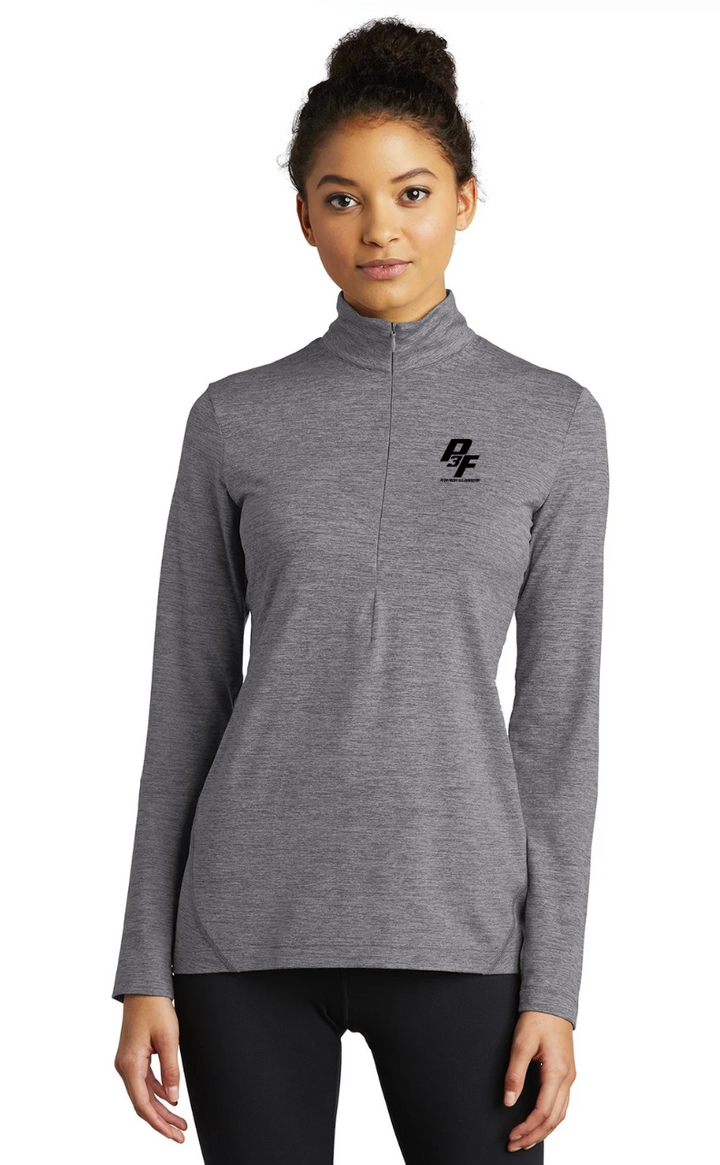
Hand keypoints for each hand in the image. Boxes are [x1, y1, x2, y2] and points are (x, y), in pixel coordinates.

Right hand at [114, 995, 187, 1142]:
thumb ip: (171, 1070)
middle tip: (180, 1134)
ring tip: (179, 1121)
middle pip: (143, 1103)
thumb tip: (173, 1098)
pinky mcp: (133, 1056)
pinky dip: (157, 1092)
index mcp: (130, 1064)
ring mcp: (127, 1062)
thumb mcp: (168, 1039)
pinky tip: (169, 1098)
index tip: (174, 1134)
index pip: (143, 1104)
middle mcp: (124, 1066)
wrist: (144, 988)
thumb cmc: (155, 1008)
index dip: (158, 1123)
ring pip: (144, 1094)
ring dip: (161, 1108)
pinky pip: (144, 1082)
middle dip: (162, 1121)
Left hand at [503, 1010, 575, 1151]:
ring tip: (525, 1140)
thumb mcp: (521, 1043)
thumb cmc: (537, 1019)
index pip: (543, 1111)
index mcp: (557, 1072)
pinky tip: (539, 1123)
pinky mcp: (566, 1073)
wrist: (552, 1002)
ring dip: (543, 1130)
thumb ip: (514, 1074)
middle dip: (534, 1135)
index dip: (527, 1127)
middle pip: (554, 1119)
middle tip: (515, 1145)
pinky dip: (550, 1119)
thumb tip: (508, 1101)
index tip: (512, 1136)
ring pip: (560, 1114)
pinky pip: (562, 1104)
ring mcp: (569, 1077)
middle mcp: (567, 1078)